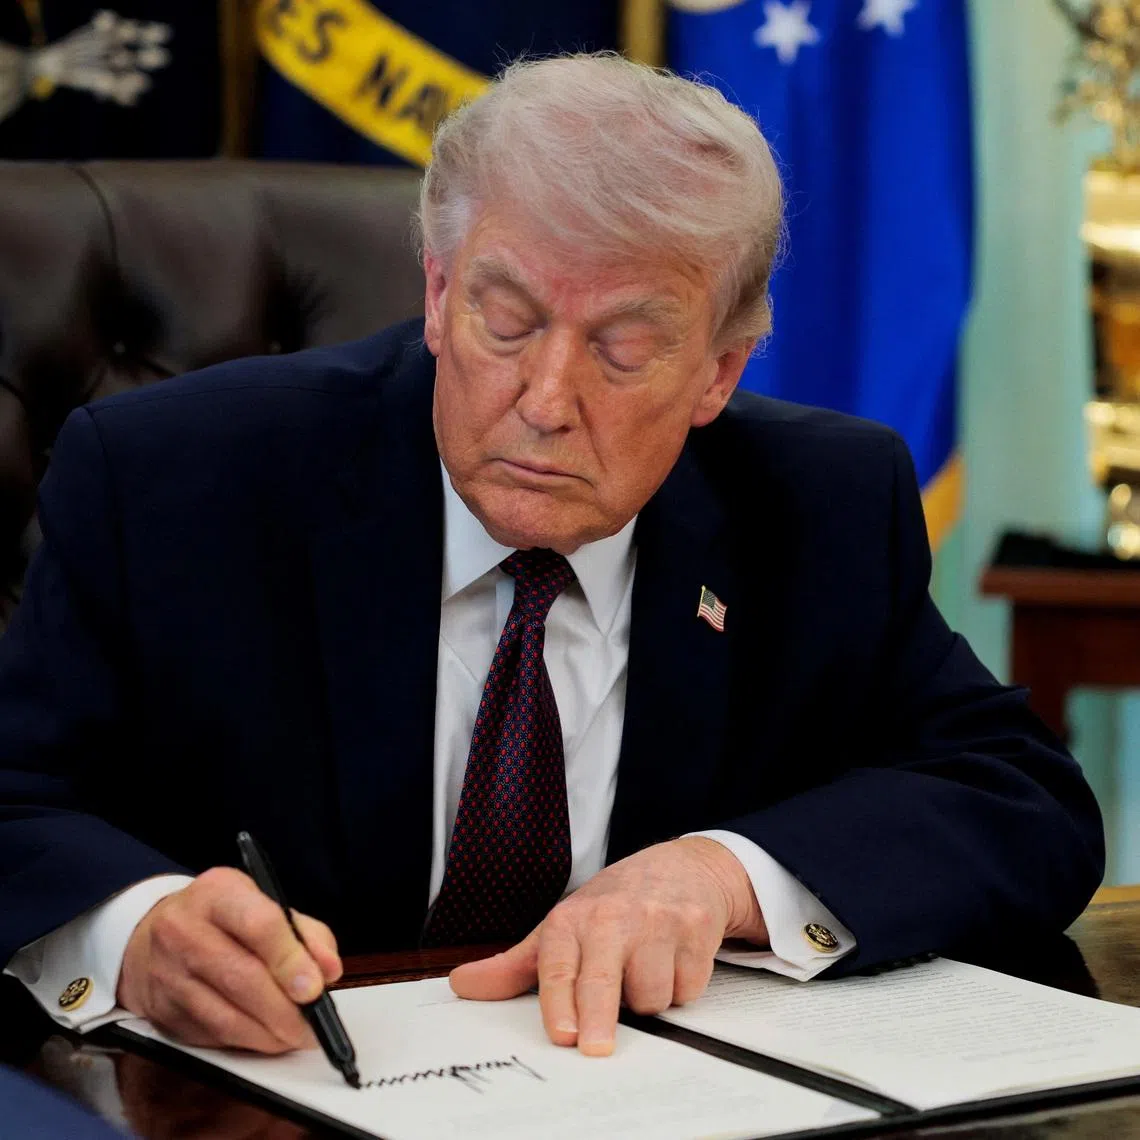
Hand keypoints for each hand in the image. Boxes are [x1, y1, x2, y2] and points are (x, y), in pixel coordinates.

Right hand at [117, 866, 341, 1053]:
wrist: (149, 936)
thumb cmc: (219, 917)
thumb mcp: (261, 902)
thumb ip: (303, 932)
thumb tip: (329, 970)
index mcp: (217, 894)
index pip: (258, 925)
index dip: (290, 960)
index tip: (315, 988)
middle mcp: (184, 931)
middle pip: (242, 978)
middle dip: (285, 1010)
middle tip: (313, 1026)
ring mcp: (168, 974)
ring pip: (225, 1017)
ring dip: (269, 1035)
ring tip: (296, 1037)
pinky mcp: (162, 1011)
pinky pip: (211, 1036)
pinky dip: (246, 1042)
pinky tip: (267, 1038)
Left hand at [449, 836, 767, 1055]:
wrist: (683, 868)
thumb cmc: (616, 904)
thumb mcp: (563, 926)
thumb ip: (515, 965)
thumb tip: (462, 985)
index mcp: (573, 918)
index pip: (559, 965)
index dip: (559, 1001)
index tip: (562, 1034)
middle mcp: (613, 917)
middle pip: (602, 979)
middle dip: (597, 1016)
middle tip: (593, 1047)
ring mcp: (657, 922)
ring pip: (650, 993)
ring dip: (648, 999)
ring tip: (643, 973)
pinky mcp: (696, 930)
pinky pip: (686, 987)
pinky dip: (680, 988)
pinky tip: (672, 963)